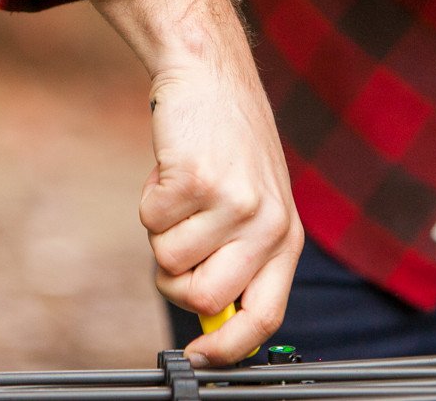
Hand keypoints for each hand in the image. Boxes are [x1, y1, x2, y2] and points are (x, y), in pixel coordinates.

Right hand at [89, 0, 303, 366]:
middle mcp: (267, 224)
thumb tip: (212, 322)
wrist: (211, 77)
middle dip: (174, 278)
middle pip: (204, 297)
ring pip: (169, 260)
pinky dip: (149, 199)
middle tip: (176, 239)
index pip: (265, 316)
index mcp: (286, 238)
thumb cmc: (228, 146)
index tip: (200, 357)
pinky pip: (150, 220)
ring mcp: (233, 202)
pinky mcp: (197, 179)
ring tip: (181, 193)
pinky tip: (172, 169)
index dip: (229, 348)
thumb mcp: (254, 205)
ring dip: (161, 230)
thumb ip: (240, 261)